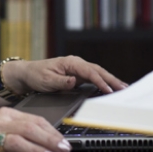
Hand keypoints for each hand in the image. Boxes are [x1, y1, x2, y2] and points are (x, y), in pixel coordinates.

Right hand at [0, 107, 71, 151]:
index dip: (51, 130)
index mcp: (4, 115)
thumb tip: (44, 146)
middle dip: (50, 137)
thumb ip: (16, 134)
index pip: (34, 119)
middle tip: (65, 147)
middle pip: (30, 126)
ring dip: (40, 147)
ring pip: (20, 137)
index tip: (64, 141)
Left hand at [3, 55, 127, 95]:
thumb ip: (61, 81)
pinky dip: (103, 82)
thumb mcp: (46, 80)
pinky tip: (110, 87)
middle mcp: (75, 63)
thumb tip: (74, 81)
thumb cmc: (36, 75)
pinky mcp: (77, 75)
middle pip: (96, 70)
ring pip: (97, 73)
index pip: (88, 71)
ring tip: (122, 88)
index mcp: (69, 62)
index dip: (99, 80)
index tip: (108, 89)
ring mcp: (77, 68)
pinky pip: (93, 78)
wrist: (28, 73)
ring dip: (109, 80)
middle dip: (110, 79)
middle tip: (124, 88)